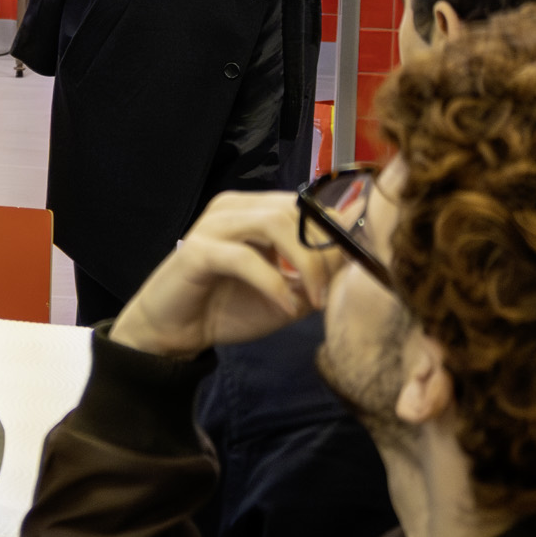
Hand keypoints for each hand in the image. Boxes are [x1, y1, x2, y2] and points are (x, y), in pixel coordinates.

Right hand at [108, 192, 339, 359]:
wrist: (177, 331)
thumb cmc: (230, 307)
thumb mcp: (288, 291)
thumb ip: (319, 269)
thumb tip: (358, 246)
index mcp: (255, 210)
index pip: (307, 205)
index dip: (337, 231)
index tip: (358, 265)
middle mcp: (234, 207)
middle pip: (295, 210)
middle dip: (322, 252)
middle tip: (329, 294)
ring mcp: (213, 225)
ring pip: (274, 223)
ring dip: (304, 263)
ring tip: (312, 299)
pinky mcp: (197, 251)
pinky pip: (245, 257)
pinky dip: (273, 283)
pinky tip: (284, 307)